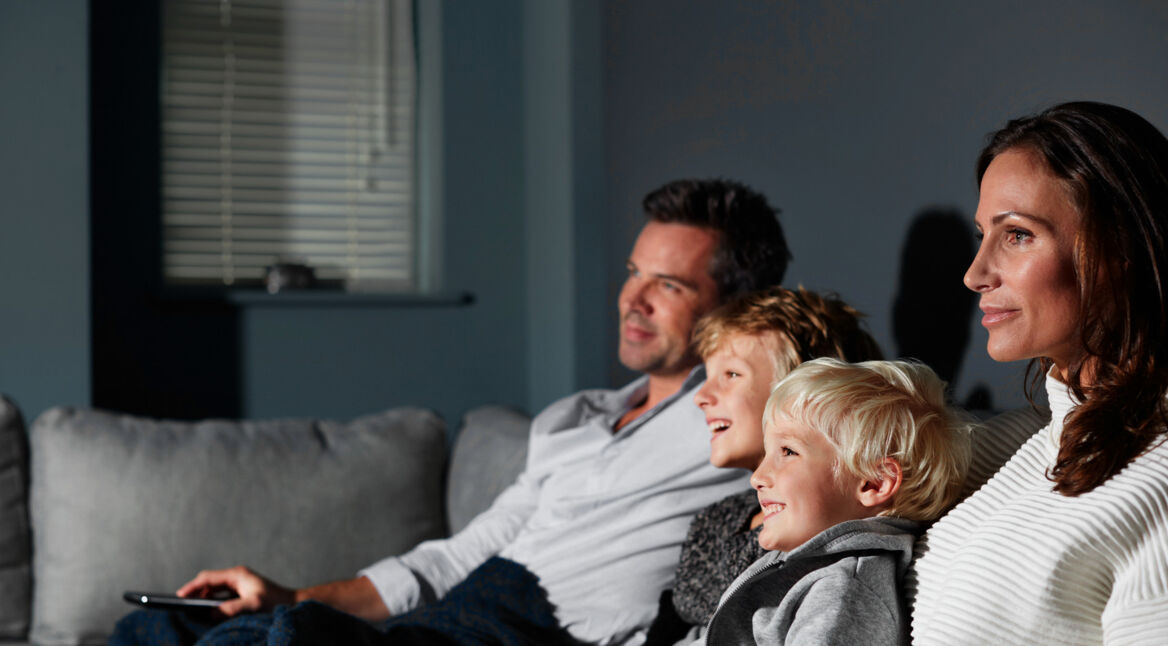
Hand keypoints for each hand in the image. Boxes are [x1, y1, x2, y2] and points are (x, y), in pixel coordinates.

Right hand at [176, 565, 296, 616]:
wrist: (292, 603)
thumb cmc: (275, 602)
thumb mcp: (253, 605)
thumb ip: (232, 608)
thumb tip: (212, 613)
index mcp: (237, 574)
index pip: (208, 577)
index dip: (192, 586)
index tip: (179, 595)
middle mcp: (237, 576)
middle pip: (209, 581)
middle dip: (195, 592)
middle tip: (182, 605)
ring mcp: (239, 583)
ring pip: (214, 588)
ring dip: (204, 597)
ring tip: (192, 609)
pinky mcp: (241, 591)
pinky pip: (221, 594)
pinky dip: (212, 601)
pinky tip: (208, 612)